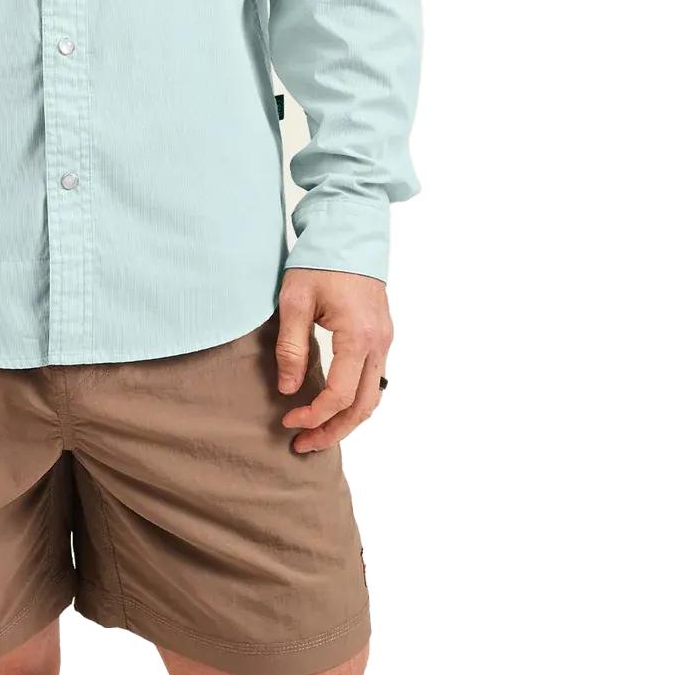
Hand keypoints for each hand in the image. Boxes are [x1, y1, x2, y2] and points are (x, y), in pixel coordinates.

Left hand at [275, 267, 392, 452]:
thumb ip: (291, 347)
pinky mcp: (382, 334)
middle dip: (334, 431)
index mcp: (359, 336)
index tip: (288, 421)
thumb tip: (288, 389)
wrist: (349, 230)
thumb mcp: (295, 300)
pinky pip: (374, 379)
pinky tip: (335, 405)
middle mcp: (379, 342)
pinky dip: (356, 400)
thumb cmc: (319, 260)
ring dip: (347, 419)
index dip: (314, 415)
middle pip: (363, 406)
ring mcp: (385, 339)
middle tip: (303, 444)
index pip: (340, 395)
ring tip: (318, 433)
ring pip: (373, 396)